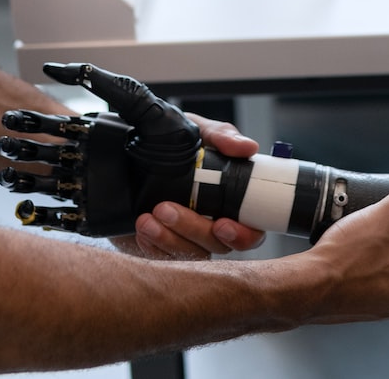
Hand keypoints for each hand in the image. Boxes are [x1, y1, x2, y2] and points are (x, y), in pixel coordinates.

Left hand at [120, 113, 266, 258]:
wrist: (138, 152)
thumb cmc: (179, 143)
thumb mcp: (199, 131)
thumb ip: (222, 135)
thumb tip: (247, 147)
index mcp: (233, 202)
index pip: (251, 232)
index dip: (242, 235)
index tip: (222, 224)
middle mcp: (215, 224)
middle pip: (216, 245)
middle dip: (192, 230)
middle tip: (166, 209)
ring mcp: (190, 238)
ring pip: (189, 254)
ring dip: (168, 240)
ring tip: (147, 220)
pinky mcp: (164, 246)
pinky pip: (163, 258)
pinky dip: (152, 246)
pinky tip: (142, 230)